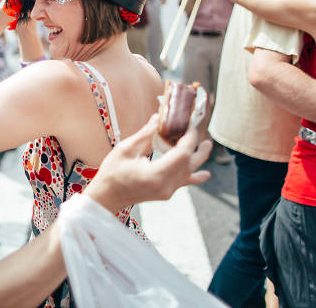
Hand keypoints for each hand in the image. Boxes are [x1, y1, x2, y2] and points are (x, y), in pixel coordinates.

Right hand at [85, 114, 211, 212]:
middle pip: (190, 162)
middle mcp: (166, 185)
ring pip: (190, 172)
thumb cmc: (112, 172)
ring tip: (208, 145)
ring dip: (198, 157)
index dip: (188, 136)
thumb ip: (145, 134)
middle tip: (196, 128)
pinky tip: (206, 174)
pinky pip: (185, 183)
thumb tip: (159, 118)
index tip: (187, 123)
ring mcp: (167, 191)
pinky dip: (196, 176)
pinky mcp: (166, 193)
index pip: (182, 153)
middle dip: (196, 144)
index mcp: (156, 174)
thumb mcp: (125, 149)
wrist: (107, 197)